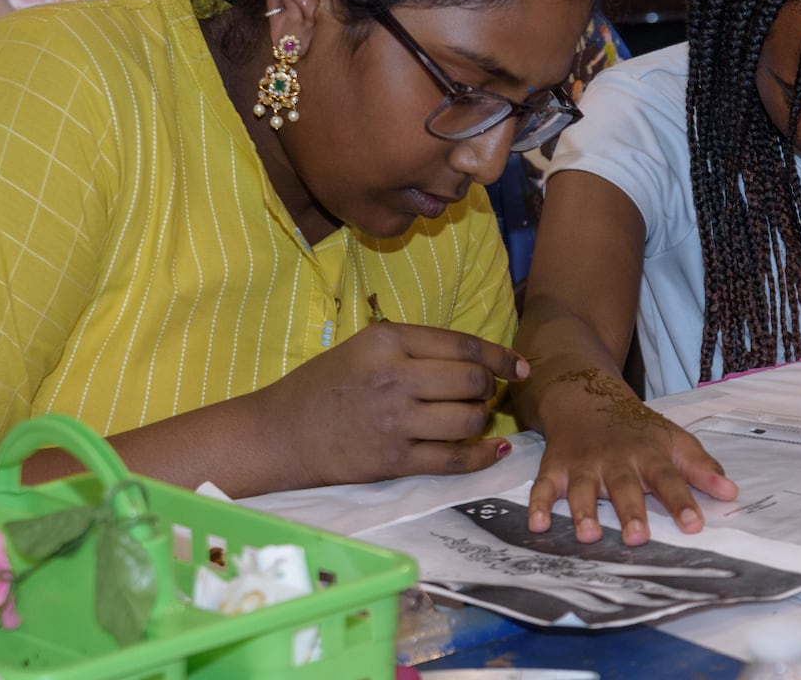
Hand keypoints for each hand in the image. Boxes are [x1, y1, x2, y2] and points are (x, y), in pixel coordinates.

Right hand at [264, 321, 529, 486]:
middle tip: (489, 393)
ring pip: (469, 418)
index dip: (499, 356)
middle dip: (490, 387)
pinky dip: (481, 456)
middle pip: (472, 380)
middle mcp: (395, 377)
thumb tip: (476, 360)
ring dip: (482, 420)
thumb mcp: (365, 347)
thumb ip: (414, 348)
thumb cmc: (325, 385)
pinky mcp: (394, 460)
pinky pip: (454, 459)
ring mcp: (396, 421)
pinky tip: (491, 451)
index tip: (518, 367)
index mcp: (388, 341)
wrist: (282, 433)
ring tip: (475, 418)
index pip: (462, 345)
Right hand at [526, 368, 736, 546]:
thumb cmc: (635, 428)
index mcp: (648, 454)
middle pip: (624, 487)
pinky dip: (538, 505)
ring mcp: (583, 464)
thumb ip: (699, 466)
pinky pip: (543, 486)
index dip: (681, 501)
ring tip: (588, 535)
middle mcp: (615, 460)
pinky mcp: (555, 467)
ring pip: (583, 489)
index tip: (693, 525)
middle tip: (637, 537)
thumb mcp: (672, 438)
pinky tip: (537, 525)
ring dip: (584, 511)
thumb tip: (731, 493)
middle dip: (630, 511)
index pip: (668, 478)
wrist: (584, 397)